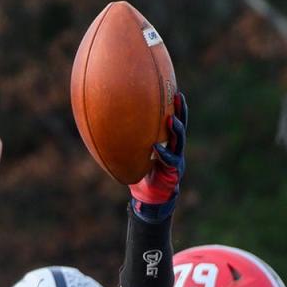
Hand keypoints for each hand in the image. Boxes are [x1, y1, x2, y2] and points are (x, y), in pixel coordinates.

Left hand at [128, 91, 186, 219]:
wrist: (149, 198)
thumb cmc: (140, 174)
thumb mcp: (133, 155)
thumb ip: (127, 143)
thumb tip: (104, 126)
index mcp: (167, 142)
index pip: (173, 120)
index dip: (174, 106)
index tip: (173, 89)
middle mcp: (175, 148)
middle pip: (181, 126)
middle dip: (181, 111)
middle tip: (178, 96)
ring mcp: (176, 159)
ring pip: (180, 141)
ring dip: (177, 129)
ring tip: (171, 119)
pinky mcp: (174, 172)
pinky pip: (170, 161)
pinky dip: (163, 154)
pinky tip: (156, 147)